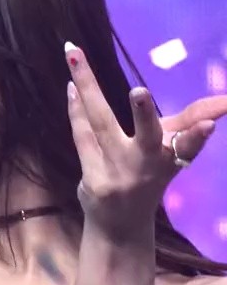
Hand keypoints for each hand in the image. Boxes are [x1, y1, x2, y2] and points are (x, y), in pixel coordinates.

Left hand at [64, 42, 226, 239]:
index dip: (198, 137)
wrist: (119, 228)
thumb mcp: (173, 154)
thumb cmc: (149, 177)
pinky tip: (72, 85)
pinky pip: (82, 136)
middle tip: (138, 91)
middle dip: (143, 115)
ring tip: (76, 56)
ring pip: (101, 126)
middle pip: (146, 137)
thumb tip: (226, 102)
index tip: (210, 124)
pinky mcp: (92, 178)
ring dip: (89, 91)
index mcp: (171, 160)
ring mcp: (116, 174)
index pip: (188, 148)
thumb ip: (193, 124)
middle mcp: (146, 167)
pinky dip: (76, 109)